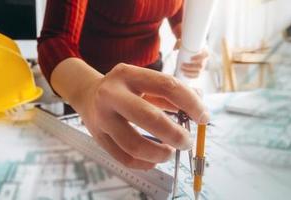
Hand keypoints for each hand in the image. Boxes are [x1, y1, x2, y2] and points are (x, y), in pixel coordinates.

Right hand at [74, 63, 208, 168]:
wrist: (87, 93)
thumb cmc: (126, 89)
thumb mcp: (145, 81)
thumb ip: (171, 94)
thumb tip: (200, 109)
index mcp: (129, 74)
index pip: (167, 86)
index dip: (191, 103)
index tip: (204, 117)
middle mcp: (112, 94)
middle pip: (149, 117)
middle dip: (175, 134)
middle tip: (187, 142)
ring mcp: (102, 117)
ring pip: (134, 144)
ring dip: (159, 153)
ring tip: (170, 152)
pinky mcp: (98, 137)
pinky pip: (124, 158)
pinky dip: (144, 163)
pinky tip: (154, 159)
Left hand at [175, 39, 208, 77]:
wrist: (191, 48)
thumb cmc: (188, 44)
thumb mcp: (184, 42)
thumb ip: (179, 43)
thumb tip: (174, 49)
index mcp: (204, 51)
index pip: (205, 55)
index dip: (199, 58)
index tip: (191, 59)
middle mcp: (205, 59)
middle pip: (201, 65)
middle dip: (191, 67)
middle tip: (182, 65)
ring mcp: (203, 66)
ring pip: (199, 72)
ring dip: (189, 72)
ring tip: (182, 70)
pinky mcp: (199, 70)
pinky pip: (197, 75)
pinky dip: (191, 76)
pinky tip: (185, 74)